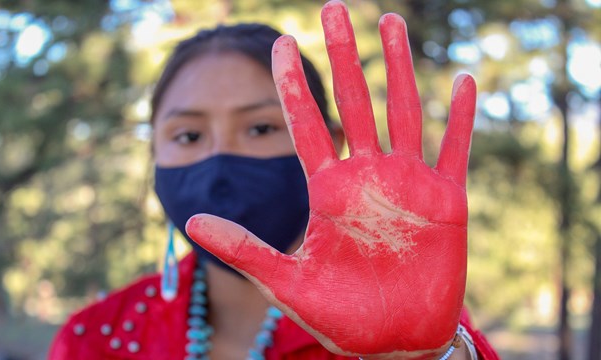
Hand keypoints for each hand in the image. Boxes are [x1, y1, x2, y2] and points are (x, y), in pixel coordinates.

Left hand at [186, 0, 476, 357]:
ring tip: (388, 22)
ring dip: (397, 68)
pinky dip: (459, 119)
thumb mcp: (288, 283)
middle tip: (333, 8)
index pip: (307, 126)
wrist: (394, 341)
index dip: (293, 87)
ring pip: (402, 112)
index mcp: (328, 191)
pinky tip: (459, 82)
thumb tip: (192, 220)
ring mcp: (407, 184)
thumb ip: (245, 249)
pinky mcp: (446, 200)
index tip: (277, 43)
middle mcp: (366, 177)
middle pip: (353, 103)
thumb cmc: (341, 317)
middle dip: (343, 56)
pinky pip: (454, 150)